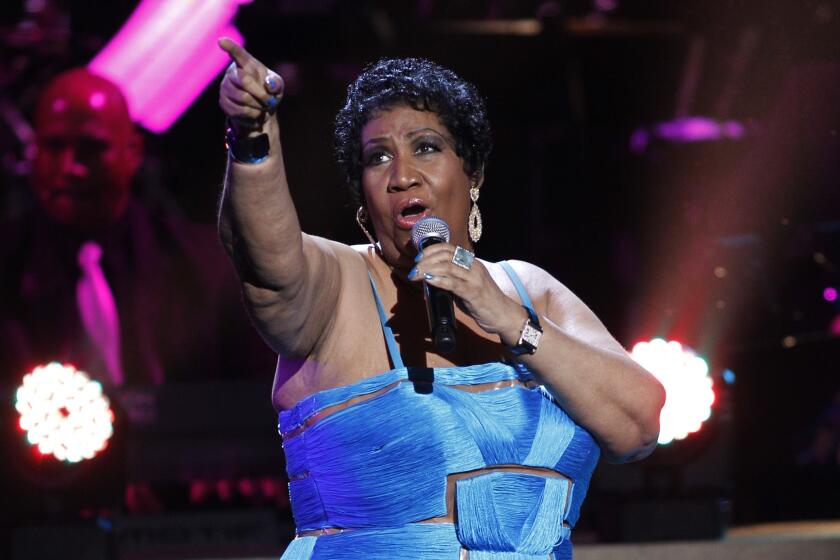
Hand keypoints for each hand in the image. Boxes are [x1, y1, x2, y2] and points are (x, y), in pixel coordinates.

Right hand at [218, 38, 283, 134]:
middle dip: (260, 94)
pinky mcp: (223, 102)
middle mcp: (232, 73)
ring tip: (262, 106)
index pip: (238, 53)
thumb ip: (276, 83)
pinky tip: (254, 112)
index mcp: (246, 64)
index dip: (230, 47)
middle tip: (270, 101)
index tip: (221, 41)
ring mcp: (225, 87)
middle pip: (244, 81)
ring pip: (243, 98)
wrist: (261, 110)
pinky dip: (252, 114)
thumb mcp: (277, 86)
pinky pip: (239, 110)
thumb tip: (269, 85)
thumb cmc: (269, 92)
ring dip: (258, 106)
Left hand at [409, 244, 526, 343]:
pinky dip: (438, 280)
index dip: (430, 250)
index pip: (448, 248)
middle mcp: (473, 266)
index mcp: (471, 262)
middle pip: (445, 255)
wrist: (504, 315)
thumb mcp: (466, 286)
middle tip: (413, 269)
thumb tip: (429, 278)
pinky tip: (428, 280)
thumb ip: (451, 280)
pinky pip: (453, 283)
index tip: (418, 258)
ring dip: (427, 269)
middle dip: (425, 260)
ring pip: (447, 266)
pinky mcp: (473, 292)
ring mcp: (474, 278)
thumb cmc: (483, 302)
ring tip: (416, 275)